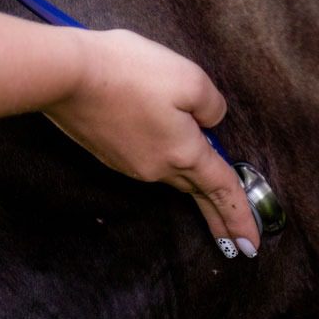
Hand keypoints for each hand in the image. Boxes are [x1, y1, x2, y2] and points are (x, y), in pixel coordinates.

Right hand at [43, 29, 259, 257]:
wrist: (65, 76)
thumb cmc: (129, 72)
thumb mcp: (189, 78)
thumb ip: (211, 105)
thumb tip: (210, 122)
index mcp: (185, 153)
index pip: (223, 190)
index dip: (241, 216)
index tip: (253, 245)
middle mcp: (158, 167)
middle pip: (197, 192)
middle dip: (219, 216)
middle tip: (238, 243)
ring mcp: (130, 163)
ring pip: (172, 174)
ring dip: (192, 184)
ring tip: (208, 190)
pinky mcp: (110, 153)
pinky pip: (149, 161)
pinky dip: (164, 160)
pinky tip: (165, 146)